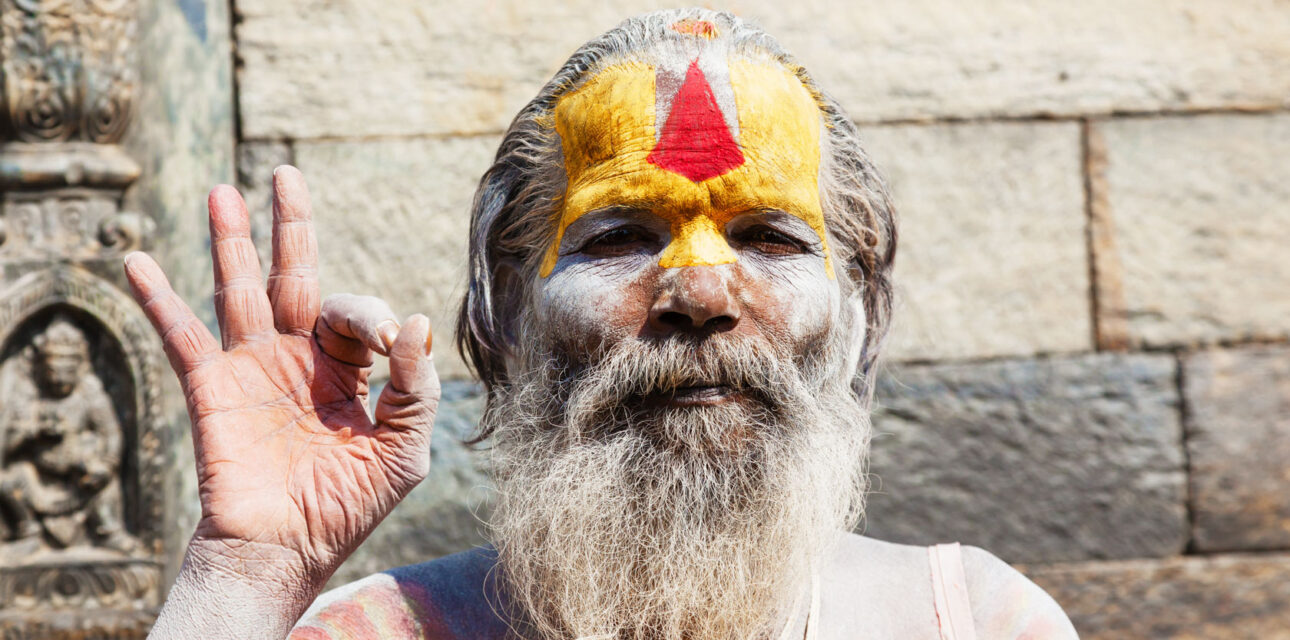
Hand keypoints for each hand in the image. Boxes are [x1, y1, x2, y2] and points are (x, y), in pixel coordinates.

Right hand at [124, 167, 438, 599]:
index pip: (355, 313)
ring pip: (240, 290)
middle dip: (291, 225)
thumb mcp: (403, 447)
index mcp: (346, 367)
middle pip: (292, 275)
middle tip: (286, 173)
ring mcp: (253, 368)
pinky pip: (183, 337)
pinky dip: (160, 299)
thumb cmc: (350, 504)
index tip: (382, 347)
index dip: (371, 319)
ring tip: (223, 191)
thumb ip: (415, 386)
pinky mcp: (213, 389)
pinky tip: (137, 261)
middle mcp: (298, 357)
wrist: (289, 550)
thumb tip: (415, 319)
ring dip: (231, 241)